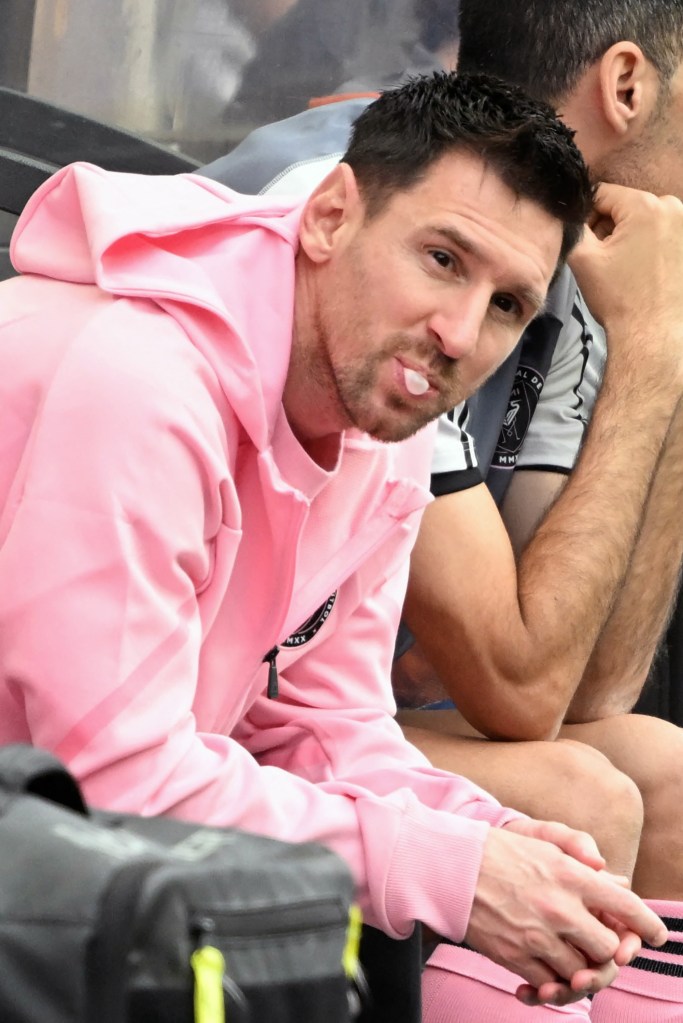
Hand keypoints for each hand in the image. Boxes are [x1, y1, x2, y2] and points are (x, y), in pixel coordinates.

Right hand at [465, 820, 667, 1006]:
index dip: (647, 924)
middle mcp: (560, 908)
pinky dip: (553, 987)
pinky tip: (546, 979)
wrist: (449, 868)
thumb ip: (580, 856)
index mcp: (570, 875)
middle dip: (612, 952)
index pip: (625, 905)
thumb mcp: (542, 841)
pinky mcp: (516, 957)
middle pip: (608, 948)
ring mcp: (538, 937)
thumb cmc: (497, 851)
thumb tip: (610, 874)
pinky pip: (549, 985)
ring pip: (582, 973)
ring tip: (577, 965)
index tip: (657, 934)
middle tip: (606, 949)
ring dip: (584, 972)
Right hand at [569, 183, 682, 386]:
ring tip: (625, 268)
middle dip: (611, 228)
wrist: (651, 333)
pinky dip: (647, 246)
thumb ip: (573, 226)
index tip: (587, 244)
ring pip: (643, 220)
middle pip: (626, 206)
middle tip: (606, 260)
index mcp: (646, 206)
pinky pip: (660, 233)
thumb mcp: (584, 259)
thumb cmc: (621, 300)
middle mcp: (673, 209)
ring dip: (629, 237)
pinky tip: (641, 270)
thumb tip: (571, 214)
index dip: (586, 217)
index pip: (603, 194)